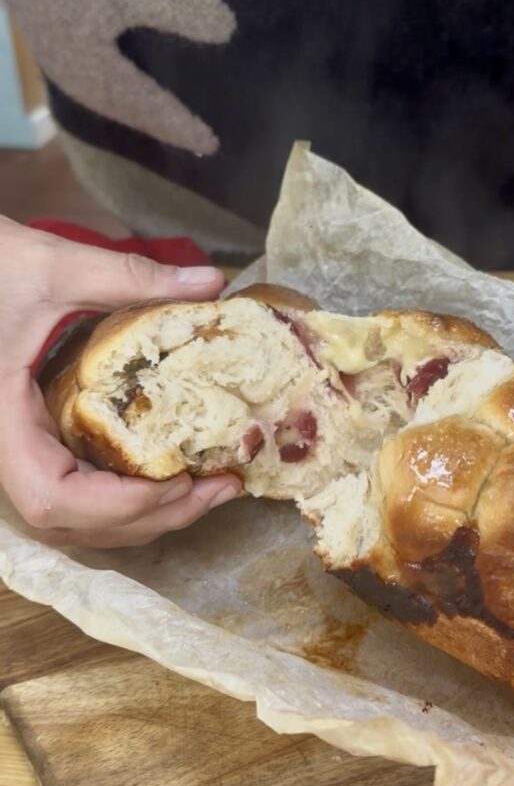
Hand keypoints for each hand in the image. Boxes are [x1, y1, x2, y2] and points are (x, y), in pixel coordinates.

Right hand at [0, 217, 239, 547]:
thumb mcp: (52, 265)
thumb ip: (128, 277)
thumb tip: (210, 283)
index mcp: (1, 422)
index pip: (53, 498)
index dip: (121, 504)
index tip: (181, 479)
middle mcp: (2, 453)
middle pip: (72, 521)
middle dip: (152, 514)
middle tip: (220, 488)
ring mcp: (13, 454)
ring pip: (75, 518)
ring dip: (143, 515)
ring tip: (207, 488)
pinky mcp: (29, 445)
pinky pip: (75, 495)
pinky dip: (124, 500)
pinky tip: (169, 476)